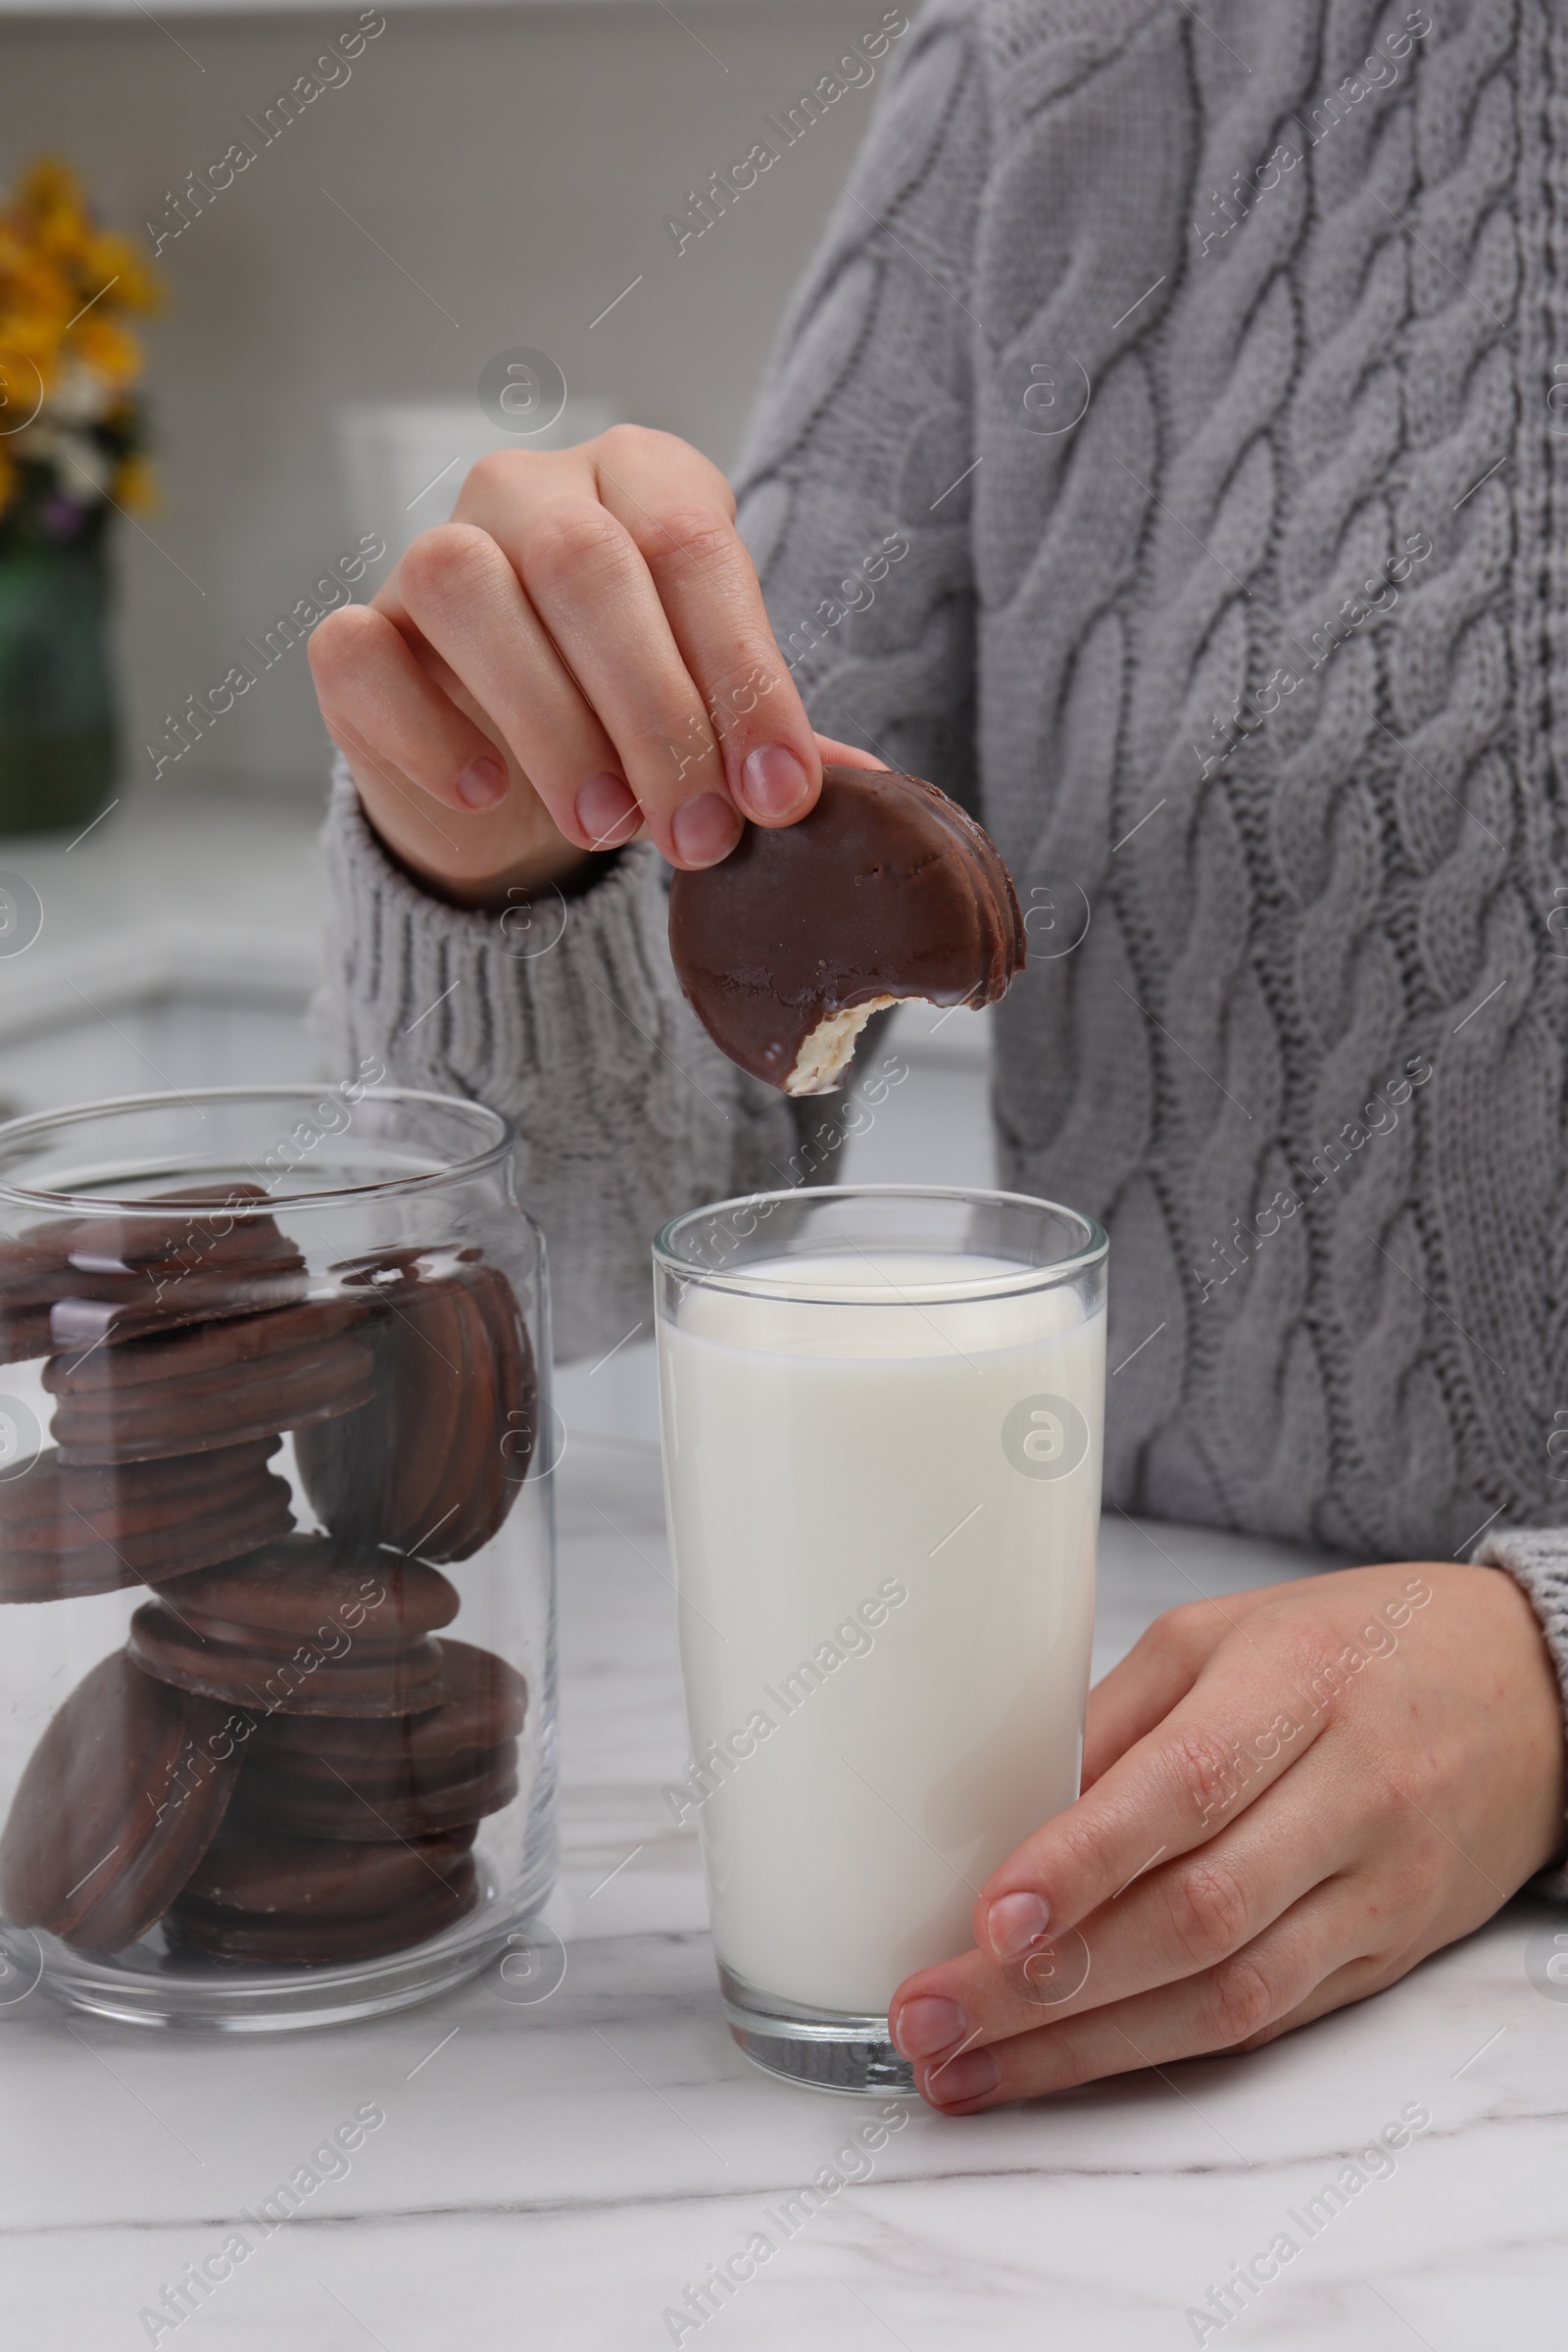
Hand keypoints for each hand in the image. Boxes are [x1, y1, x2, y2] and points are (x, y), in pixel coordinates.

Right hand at [308, 424, 877, 907]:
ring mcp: (429, 552)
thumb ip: (774, 740)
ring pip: (467, 590)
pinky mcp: (359, 634)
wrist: (505, 766)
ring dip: (550, 722)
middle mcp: (530, 491)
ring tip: (607, 828)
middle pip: (586, 566)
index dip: (743, 677)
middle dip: (656, 713)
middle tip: (698, 835)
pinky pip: (362, 652)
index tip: (779, 796)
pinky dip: (427, 728)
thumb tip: (872, 790)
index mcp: (641, 480)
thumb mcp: (716, 717)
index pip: (695, 549)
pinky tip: (487, 792)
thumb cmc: (631, 717)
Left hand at [889, 1562, 1566, 2112]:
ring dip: (1083, 2048)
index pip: (1187, 1786)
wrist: (1534, 1697)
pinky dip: (1154, 2054)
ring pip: (1228, 1998)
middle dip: (1047, 1986)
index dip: (1085, 1861)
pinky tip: (1065, 2068)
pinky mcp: (1384, 1960)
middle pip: (1195, 1916)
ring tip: (966, 2070)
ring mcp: (1376, 1891)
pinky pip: (1263, 2023)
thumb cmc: (1357, 1646)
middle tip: (928, 2017)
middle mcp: (1349, 1795)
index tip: (989, 1917)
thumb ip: (1116, 1720)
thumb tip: (994, 1811)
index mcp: (1298, 1686)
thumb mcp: (1223, 1636)